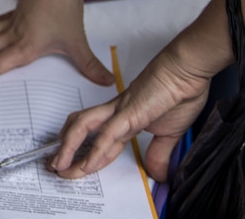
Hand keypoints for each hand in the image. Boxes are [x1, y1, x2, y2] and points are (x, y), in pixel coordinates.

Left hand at [51, 34, 216, 181]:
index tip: (75, 169)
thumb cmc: (180, 93)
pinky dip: (96, 151)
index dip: (86, 156)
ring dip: (69, 149)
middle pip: (81, 131)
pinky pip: (107, 134)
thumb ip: (160, 153)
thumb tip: (158, 174)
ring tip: (59, 168)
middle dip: (66, 151)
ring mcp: (119, 111)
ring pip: (83, 128)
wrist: (187, 70)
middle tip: (56, 169)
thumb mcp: (170, 133)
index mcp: (124, 118)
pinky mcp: (129, 112)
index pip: (98, 141)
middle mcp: (115, 113)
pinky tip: (87, 165)